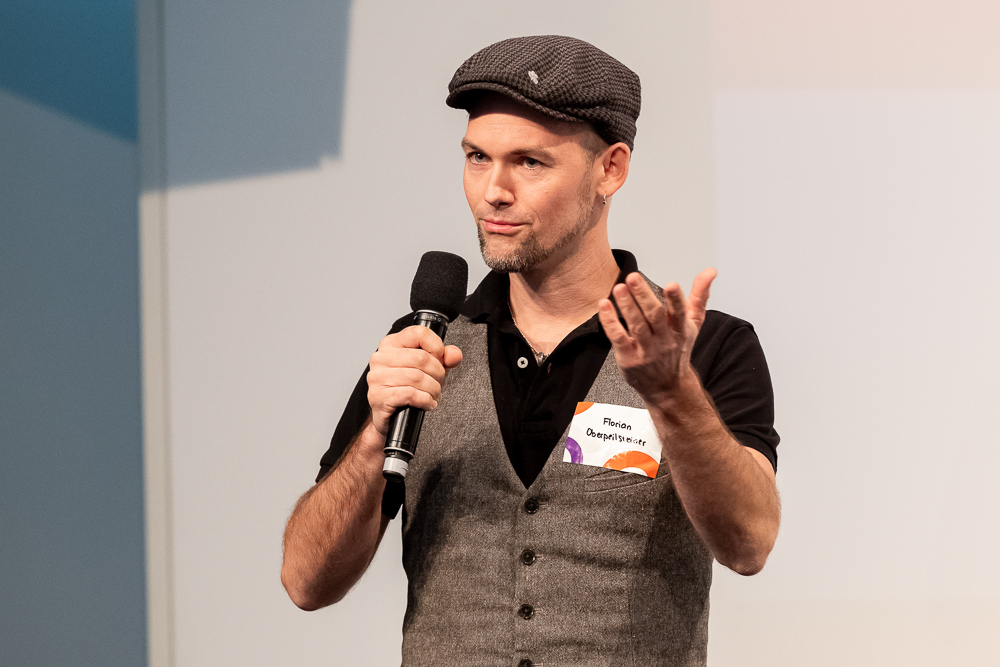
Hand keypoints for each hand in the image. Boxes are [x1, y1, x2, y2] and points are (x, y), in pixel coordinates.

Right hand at [366, 326, 462, 435]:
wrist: (389, 416)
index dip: (437, 347)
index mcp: (391, 344)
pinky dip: (425, 400)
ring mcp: (377, 377)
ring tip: (434, 394)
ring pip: (417, 377)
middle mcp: (380, 357)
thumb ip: (444, 358)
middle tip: (439, 384)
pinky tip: (427, 403)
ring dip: (433, 389)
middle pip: (421, 358)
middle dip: (438, 374)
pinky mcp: (378, 396)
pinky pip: (410, 394)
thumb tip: (455, 354)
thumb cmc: (406, 389)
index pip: (419, 333)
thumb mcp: (428, 369)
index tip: (441, 360)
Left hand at [597, 268, 716, 404]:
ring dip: (626, 306)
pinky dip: (610, 322)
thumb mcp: (693, 324)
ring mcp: (646, 350)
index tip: (671, 285)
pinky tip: (605, 306)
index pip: (680, 313)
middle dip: (643, 295)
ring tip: (619, 288)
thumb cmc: (677, 351)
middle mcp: (664, 340)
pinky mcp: (629, 358)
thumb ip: (699, 296)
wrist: (667, 387)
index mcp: (680, 330)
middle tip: (633, 278)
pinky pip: (618, 338)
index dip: (676, 299)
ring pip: (636, 326)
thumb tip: (710, 272)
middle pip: (654, 316)